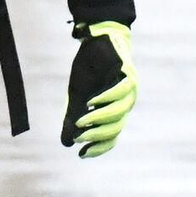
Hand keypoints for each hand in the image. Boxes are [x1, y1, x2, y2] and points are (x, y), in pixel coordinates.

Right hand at [61, 21, 136, 157]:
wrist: (95, 42)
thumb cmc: (88, 70)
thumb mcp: (76, 96)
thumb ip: (72, 117)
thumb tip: (66, 142)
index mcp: (114, 111)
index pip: (111, 137)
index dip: (98, 148)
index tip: (81, 154)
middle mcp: (125, 104)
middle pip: (115, 127)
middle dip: (95, 135)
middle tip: (78, 136)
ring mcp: (129, 90)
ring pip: (119, 111)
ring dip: (100, 119)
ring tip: (82, 121)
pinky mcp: (128, 74)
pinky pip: (121, 90)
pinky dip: (106, 98)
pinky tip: (91, 101)